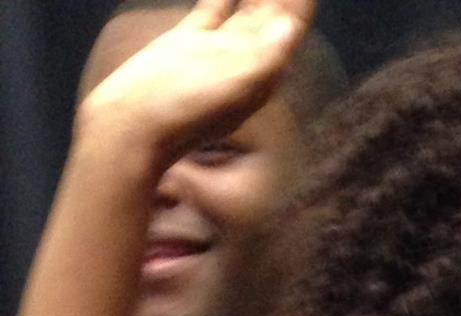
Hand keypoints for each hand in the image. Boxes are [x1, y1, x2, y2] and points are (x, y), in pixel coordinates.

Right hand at [77, 0, 311, 162]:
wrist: (130, 128)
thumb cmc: (182, 112)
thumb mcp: (231, 86)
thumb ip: (264, 59)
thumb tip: (290, 28)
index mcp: (262, 72)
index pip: (290, 26)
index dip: (301, 2)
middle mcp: (245, 62)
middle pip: (273, 15)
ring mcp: (217, 52)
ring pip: (247, 8)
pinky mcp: (188, 44)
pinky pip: (214, 8)